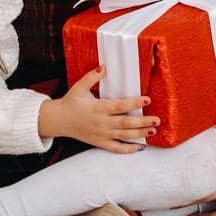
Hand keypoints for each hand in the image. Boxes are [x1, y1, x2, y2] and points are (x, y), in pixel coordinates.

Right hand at [37, 67, 159, 152]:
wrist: (58, 120)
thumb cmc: (70, 102)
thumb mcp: (80, 87)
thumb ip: (92, 76)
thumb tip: (104, 67)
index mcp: (98, 108)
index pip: (120, 106)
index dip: (134, 103)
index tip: (147, 99)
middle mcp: (101, 123)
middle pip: (125, 123)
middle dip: (143, 122)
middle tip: (157, 120)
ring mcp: (101, 134)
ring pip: (123, 136)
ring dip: (139, 134)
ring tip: (153, 130)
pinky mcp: (99, 142)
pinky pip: (116, 148)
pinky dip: (128, 149)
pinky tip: (140, 146)